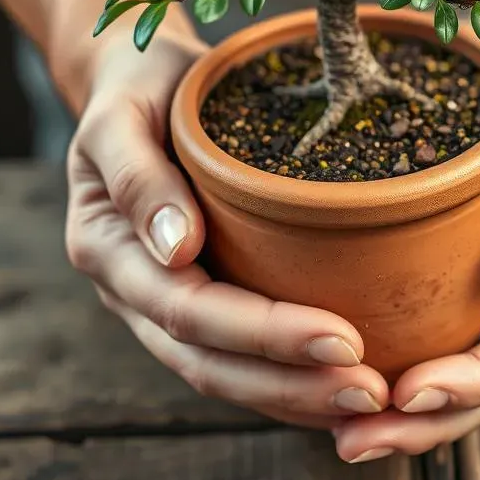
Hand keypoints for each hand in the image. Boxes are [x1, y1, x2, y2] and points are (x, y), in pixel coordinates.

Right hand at [64, 19, 390, 428]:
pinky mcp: (197, 292)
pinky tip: (338, 383)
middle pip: (209, 360)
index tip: (341, 338)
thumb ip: (137, 176)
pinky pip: (237, 353)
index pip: (188, 310)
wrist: (137, 80)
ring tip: (369, 398)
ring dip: (295, 393)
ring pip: (224, 371)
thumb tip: (177, 251)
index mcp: (108, 248)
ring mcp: (161, 299)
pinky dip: (287, 376)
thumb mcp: (123, 114)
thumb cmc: (137, 88)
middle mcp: (132, 289)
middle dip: (290, 383)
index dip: (263, 334)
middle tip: (370, 390)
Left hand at [331, 16, 479, 461]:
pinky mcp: (448, 254)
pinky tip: (333, 367)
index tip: (410, 394)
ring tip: (339, 432)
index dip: (477, 382)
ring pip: (452, 360)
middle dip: (427, 422)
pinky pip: (425, 319)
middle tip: (352, 442)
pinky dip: (388, 355)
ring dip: (401, 410)